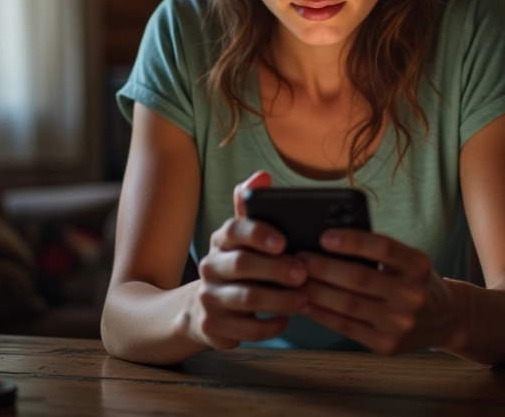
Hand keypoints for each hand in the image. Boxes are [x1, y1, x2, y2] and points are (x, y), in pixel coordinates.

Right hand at [187, 170, 308, 350]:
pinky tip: (286, 319)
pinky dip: (270, 326)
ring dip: (279, 299)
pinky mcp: (214, 327)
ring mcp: (209, 298)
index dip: (258, 234)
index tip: (284, 242)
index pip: (233, 230)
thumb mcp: (244, 236)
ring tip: (304, 297)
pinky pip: (246, 330)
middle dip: (275, 269)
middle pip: (241, 265)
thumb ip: (253, 207)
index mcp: (221, 240)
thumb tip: (262, 175)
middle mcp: (210, 266)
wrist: (200, 307)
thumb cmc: (239, 264)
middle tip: (303, 272)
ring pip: (246, 299)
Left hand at [298, 230, 457, 355]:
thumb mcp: (408, 260)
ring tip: (297, 279)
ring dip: (316, 290)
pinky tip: (307, 302)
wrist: (444, 319)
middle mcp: (413, 295)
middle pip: (359, 278)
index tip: (324, 236)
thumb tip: (327, 243)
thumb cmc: (415, 279)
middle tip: (298, 257)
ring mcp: (400, 324)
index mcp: (418, 265)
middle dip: (323, 267)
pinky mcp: (387, 345)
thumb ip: (377, 251)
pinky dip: (322, 314)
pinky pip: (346, 327)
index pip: (383, 247)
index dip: (352, 242)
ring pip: (348, 305)